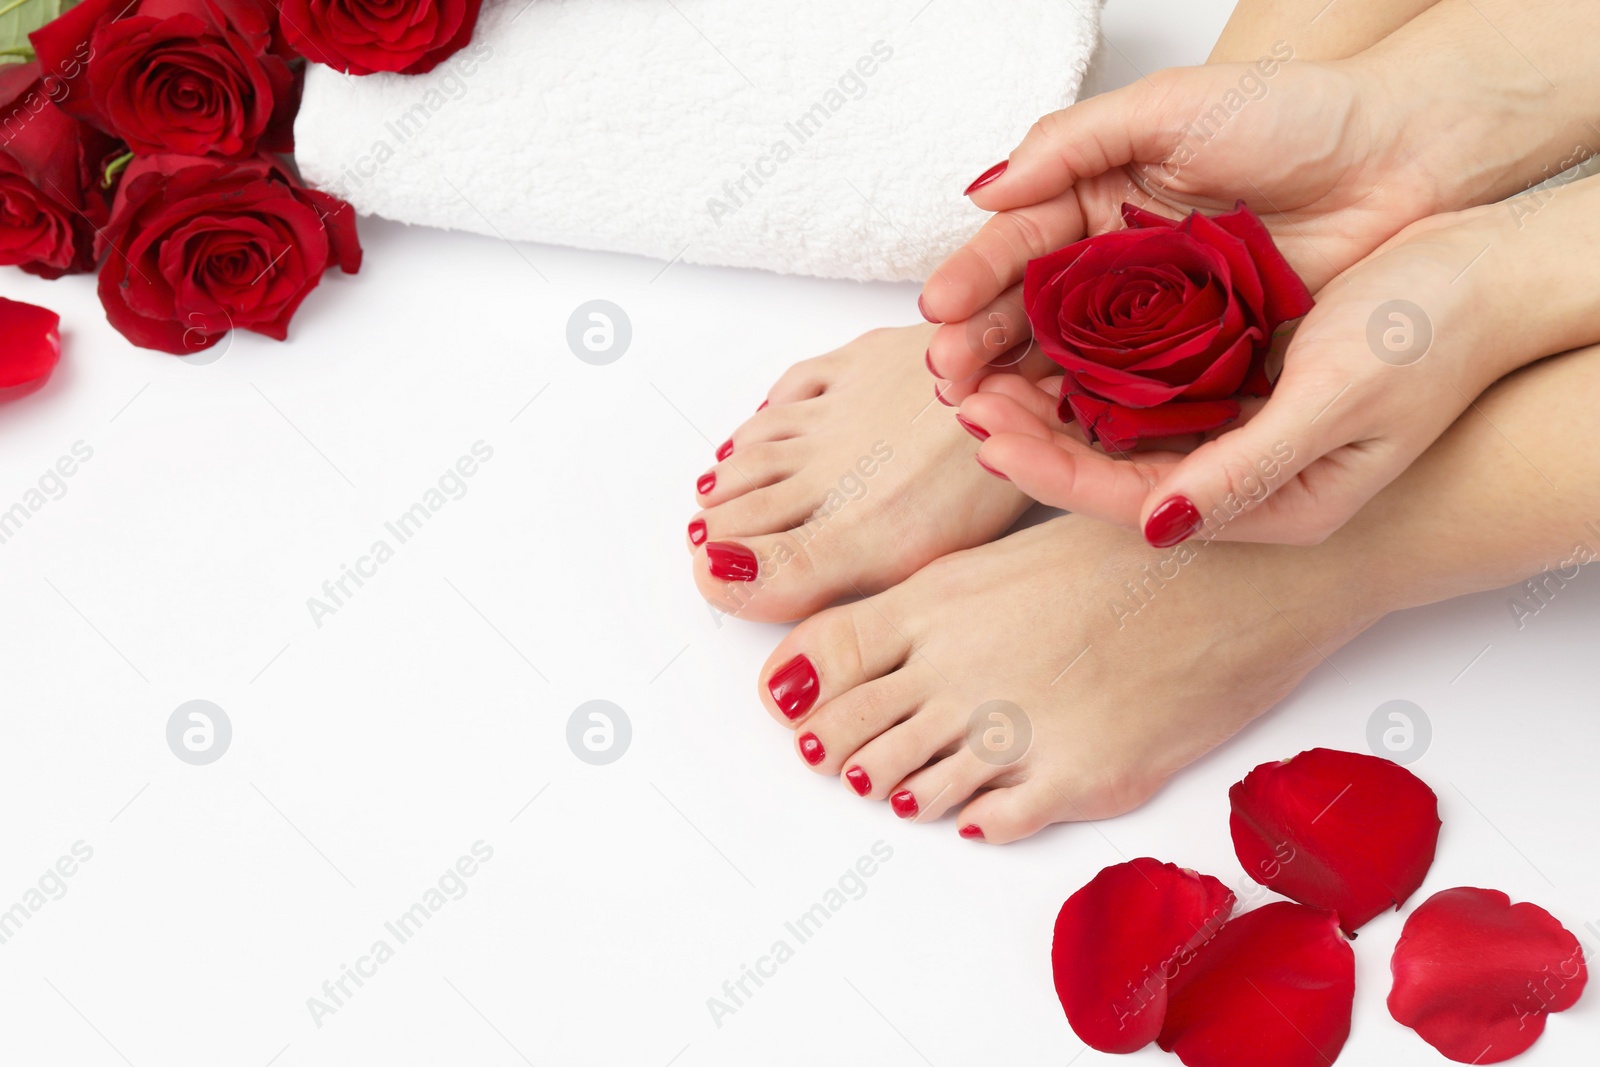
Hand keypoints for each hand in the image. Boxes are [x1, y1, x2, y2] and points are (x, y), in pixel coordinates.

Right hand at [920, 57, 1437, 401]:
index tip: (939, 312)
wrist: (1405, 155)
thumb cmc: (1294, 114)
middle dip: (982, 349)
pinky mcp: (1202, 363)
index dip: (973, 280)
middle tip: (952, 381)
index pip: (1016, 247)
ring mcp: (1156, 322)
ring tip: (986, 417)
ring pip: (1071, 367)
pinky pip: (1138, 399)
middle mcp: (1114, 267)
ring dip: (1023, 394)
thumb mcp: (1170, 107)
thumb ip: (1071, 142)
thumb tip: (983, 191)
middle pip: (1029, 318)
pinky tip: (1057, 436)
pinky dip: (1094, 421)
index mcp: (1095, 199)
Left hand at [955, 205, 1524, 545]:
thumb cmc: (1433, 337)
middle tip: (960, 393)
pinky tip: (1041, 344)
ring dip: (1047, 402)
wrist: (1491, 282)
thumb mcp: (1341, 403)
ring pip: (1114, 432)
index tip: (984, 430)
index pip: (1125, 499)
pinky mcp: (1234, 389)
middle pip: (1106, 470)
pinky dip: (1087, 369)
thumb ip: (1248, 469)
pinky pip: (1142, 391)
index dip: (1048, 466)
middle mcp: (1236, 481)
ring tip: (980, 370)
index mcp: (1263, 505)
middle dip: (1029, 436)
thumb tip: (1157, 530)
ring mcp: (1233, 436)